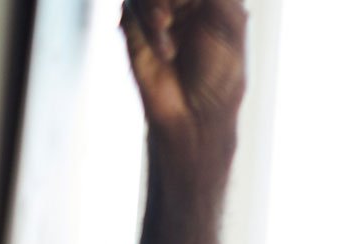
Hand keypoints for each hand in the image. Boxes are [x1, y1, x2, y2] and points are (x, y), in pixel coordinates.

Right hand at [121, 0, 247, 171]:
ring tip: (167, 31)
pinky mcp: (135, 22)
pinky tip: (165, 50)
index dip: (189, 0)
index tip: (185, 11)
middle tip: (176, 13)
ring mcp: (160, 7)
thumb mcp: (228, 26)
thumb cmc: (219, 75)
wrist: (192, 114)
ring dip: (156, 6)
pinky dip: (149, 26)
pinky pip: (133, 6)